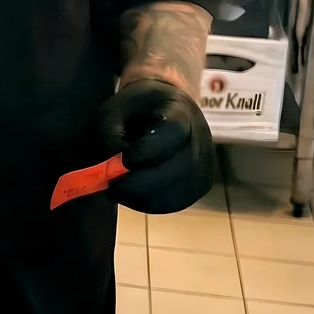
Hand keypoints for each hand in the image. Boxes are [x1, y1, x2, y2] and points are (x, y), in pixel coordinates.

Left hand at [98, 79, 215, 213]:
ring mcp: (204, 164)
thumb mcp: (114, 110)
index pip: (173, 131)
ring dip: (143, 196)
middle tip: (114, 186)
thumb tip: (112, 168)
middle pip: (180, 167)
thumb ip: (110, 135)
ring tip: (118, 189)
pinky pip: (174, 202)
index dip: (148, 150)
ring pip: (178, 190)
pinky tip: (130, 196)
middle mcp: (201, 138)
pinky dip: (149, 203)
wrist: (161, 115)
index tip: (124, 159)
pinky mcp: (198, 186)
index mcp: (180, 110)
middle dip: (142, 182)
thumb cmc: (134, 112)